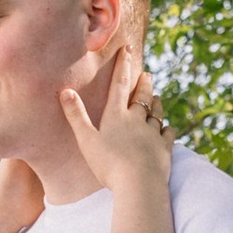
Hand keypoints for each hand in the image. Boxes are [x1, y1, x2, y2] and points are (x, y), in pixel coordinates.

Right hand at [63, 46, 171, 191]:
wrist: (138, 183)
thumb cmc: (108, 164)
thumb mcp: (86, 140)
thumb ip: (76, 116)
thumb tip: (65, 91)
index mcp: (117, 116)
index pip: (120, 84)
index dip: (123, 65)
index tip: (128, 49)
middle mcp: (137, 120)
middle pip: (142, 96)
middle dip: (144, 83)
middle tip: (147, 73)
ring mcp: (153, 133)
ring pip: (157, 113)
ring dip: (156, 104)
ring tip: (157, 97)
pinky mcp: (165, 148)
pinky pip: (168, 134)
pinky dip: (167, 129)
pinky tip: (167, 129)